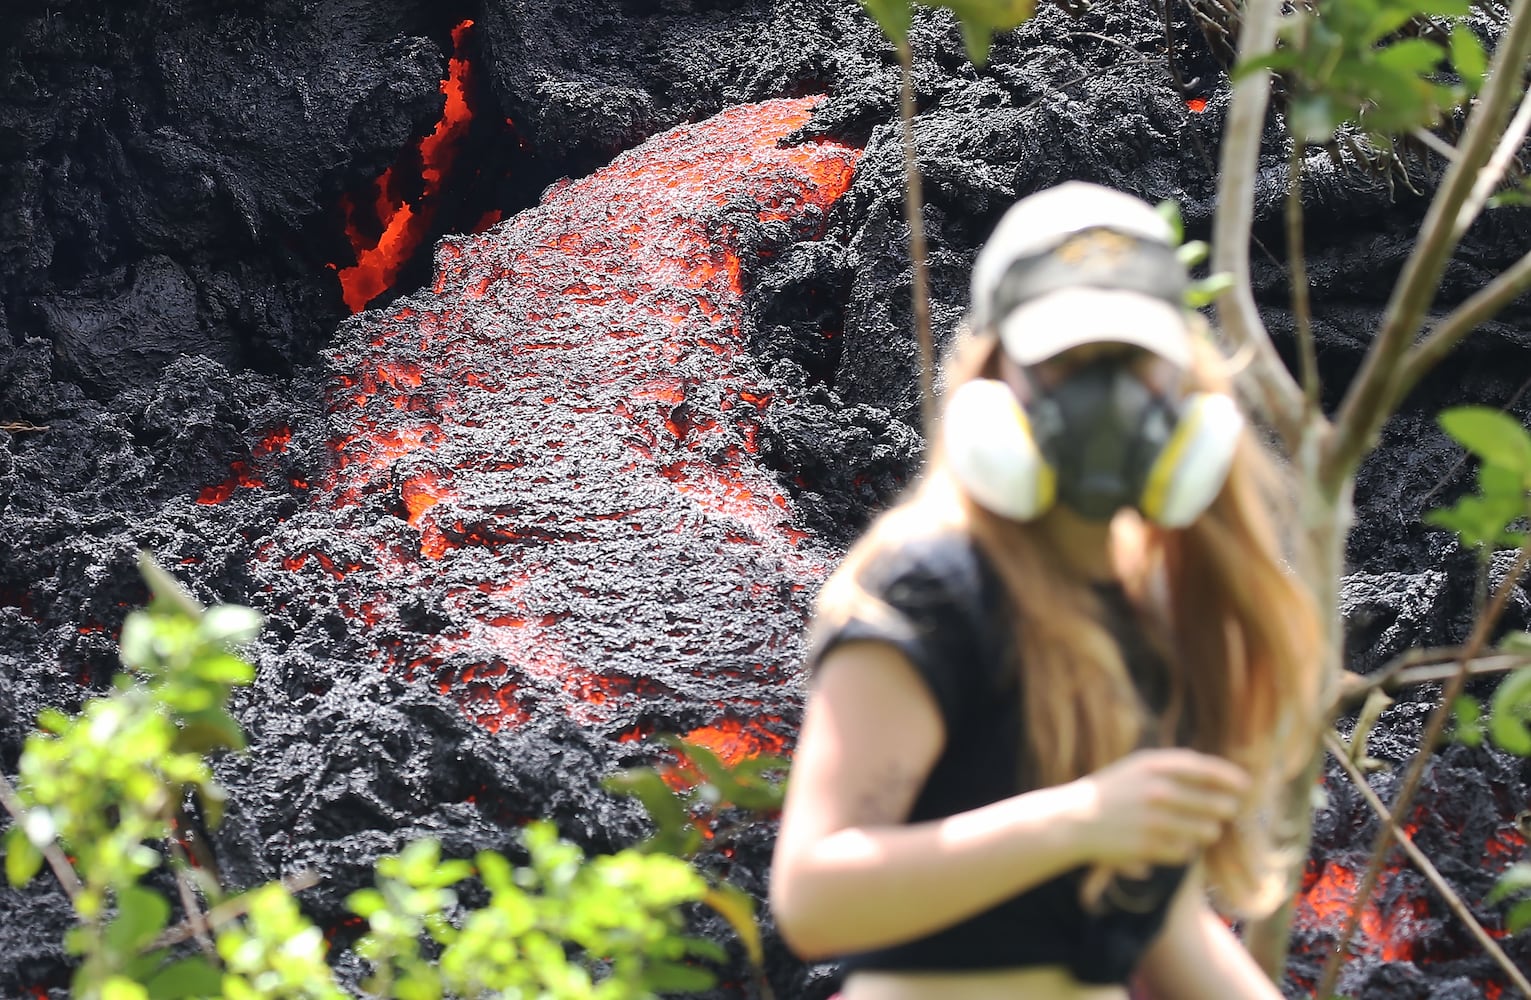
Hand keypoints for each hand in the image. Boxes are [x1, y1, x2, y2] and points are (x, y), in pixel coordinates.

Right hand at [1068, 749, 1249, 870]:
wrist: (1074, 820)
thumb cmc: (1113, 791)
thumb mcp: (1138, 767)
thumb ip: (1176, 768)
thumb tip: (1222, 776)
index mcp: (1154, 766)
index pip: (1206, 770)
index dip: (1231, 778)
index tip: (1246, 785)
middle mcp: (1157, 791)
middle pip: (1216, 804)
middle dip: (1223, 810)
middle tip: (1223, 811)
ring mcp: (1154, 820)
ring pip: (1207, 831)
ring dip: (1205, 831)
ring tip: (1194, 828)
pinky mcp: (1150, 847)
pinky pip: (1186, 852)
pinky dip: (1182, 849)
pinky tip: (1169, 843)